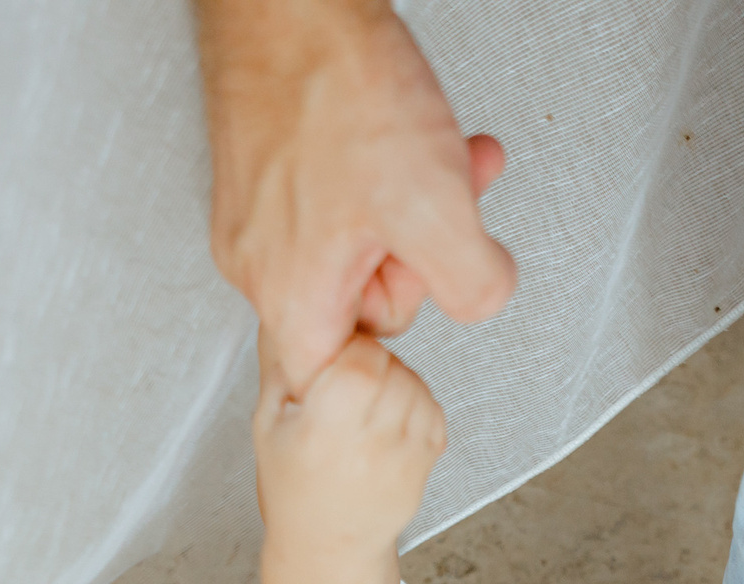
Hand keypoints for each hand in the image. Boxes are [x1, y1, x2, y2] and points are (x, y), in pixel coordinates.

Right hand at [197, 0, 514, 394]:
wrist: (290, 2)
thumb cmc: (339, 91)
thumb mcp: (435, 209)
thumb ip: (471, 284)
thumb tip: (483, 299)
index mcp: (290, 296)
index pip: (335, 384)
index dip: (390, 369)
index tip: (424, 323)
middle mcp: (262, 264)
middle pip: (362, 306)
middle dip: (422, 259)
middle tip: (451, 209)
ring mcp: (260, 216)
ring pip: (360, 243)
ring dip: (421, 206)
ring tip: (456, 159)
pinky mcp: (268, 172)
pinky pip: (340, 200)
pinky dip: (390, 176)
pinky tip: (424, 138)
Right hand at [253, 334, 446, 564]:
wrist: (327, 546)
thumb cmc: (292, 487)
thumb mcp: (268, 423)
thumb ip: (280, 363)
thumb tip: (285, 308)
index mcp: (325, 427)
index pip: (360, 356)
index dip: (348, 349)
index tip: (333, 361)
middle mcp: (369, 442)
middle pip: (391, 367)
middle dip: (372, 364)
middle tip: (347, 384)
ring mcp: (403, 456)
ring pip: (416, 386)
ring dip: (395, 382)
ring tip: (366, 405)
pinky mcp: (425, 466)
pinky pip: (434, 411)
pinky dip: (416, 404)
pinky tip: (388, 421)